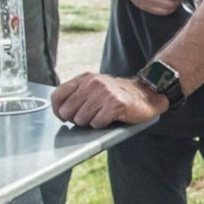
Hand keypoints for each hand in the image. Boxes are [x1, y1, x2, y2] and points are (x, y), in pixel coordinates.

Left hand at [50, 71, 165, 127]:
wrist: (146, 93)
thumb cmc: (117, 94)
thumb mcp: (94, 87)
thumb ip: (77, 94)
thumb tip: (60, 112)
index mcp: (84, 78)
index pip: (57, 96)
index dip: (58, 111)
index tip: (64, 117)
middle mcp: (92, 83)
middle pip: (67, 111)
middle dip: (75, 119)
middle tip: (88, 117)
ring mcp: (104, 93)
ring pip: (81, 119)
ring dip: (90, 122)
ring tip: (101, 116)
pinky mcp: (115, 104)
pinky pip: (97, 123)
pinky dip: (102, 124)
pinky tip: (110, 118)